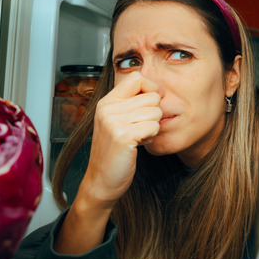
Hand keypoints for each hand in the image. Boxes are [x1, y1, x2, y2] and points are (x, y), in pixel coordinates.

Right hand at [79, 71, 161, 208]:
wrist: (101, 181)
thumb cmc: (114, 153)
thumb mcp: (117, 122)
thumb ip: (131, 104)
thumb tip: (157, 90)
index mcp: (107, 102)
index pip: (137, 77)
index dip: (151, 88)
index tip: (150, 105)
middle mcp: (108, 109)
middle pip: (152, 96)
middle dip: (154, 113)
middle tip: (141, 128)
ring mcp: (114, 122)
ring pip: (155, 111)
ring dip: (153, 126)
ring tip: (138, 136)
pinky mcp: (123, 136)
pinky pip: (154, 126)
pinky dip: (152, 136)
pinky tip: (140, 144)